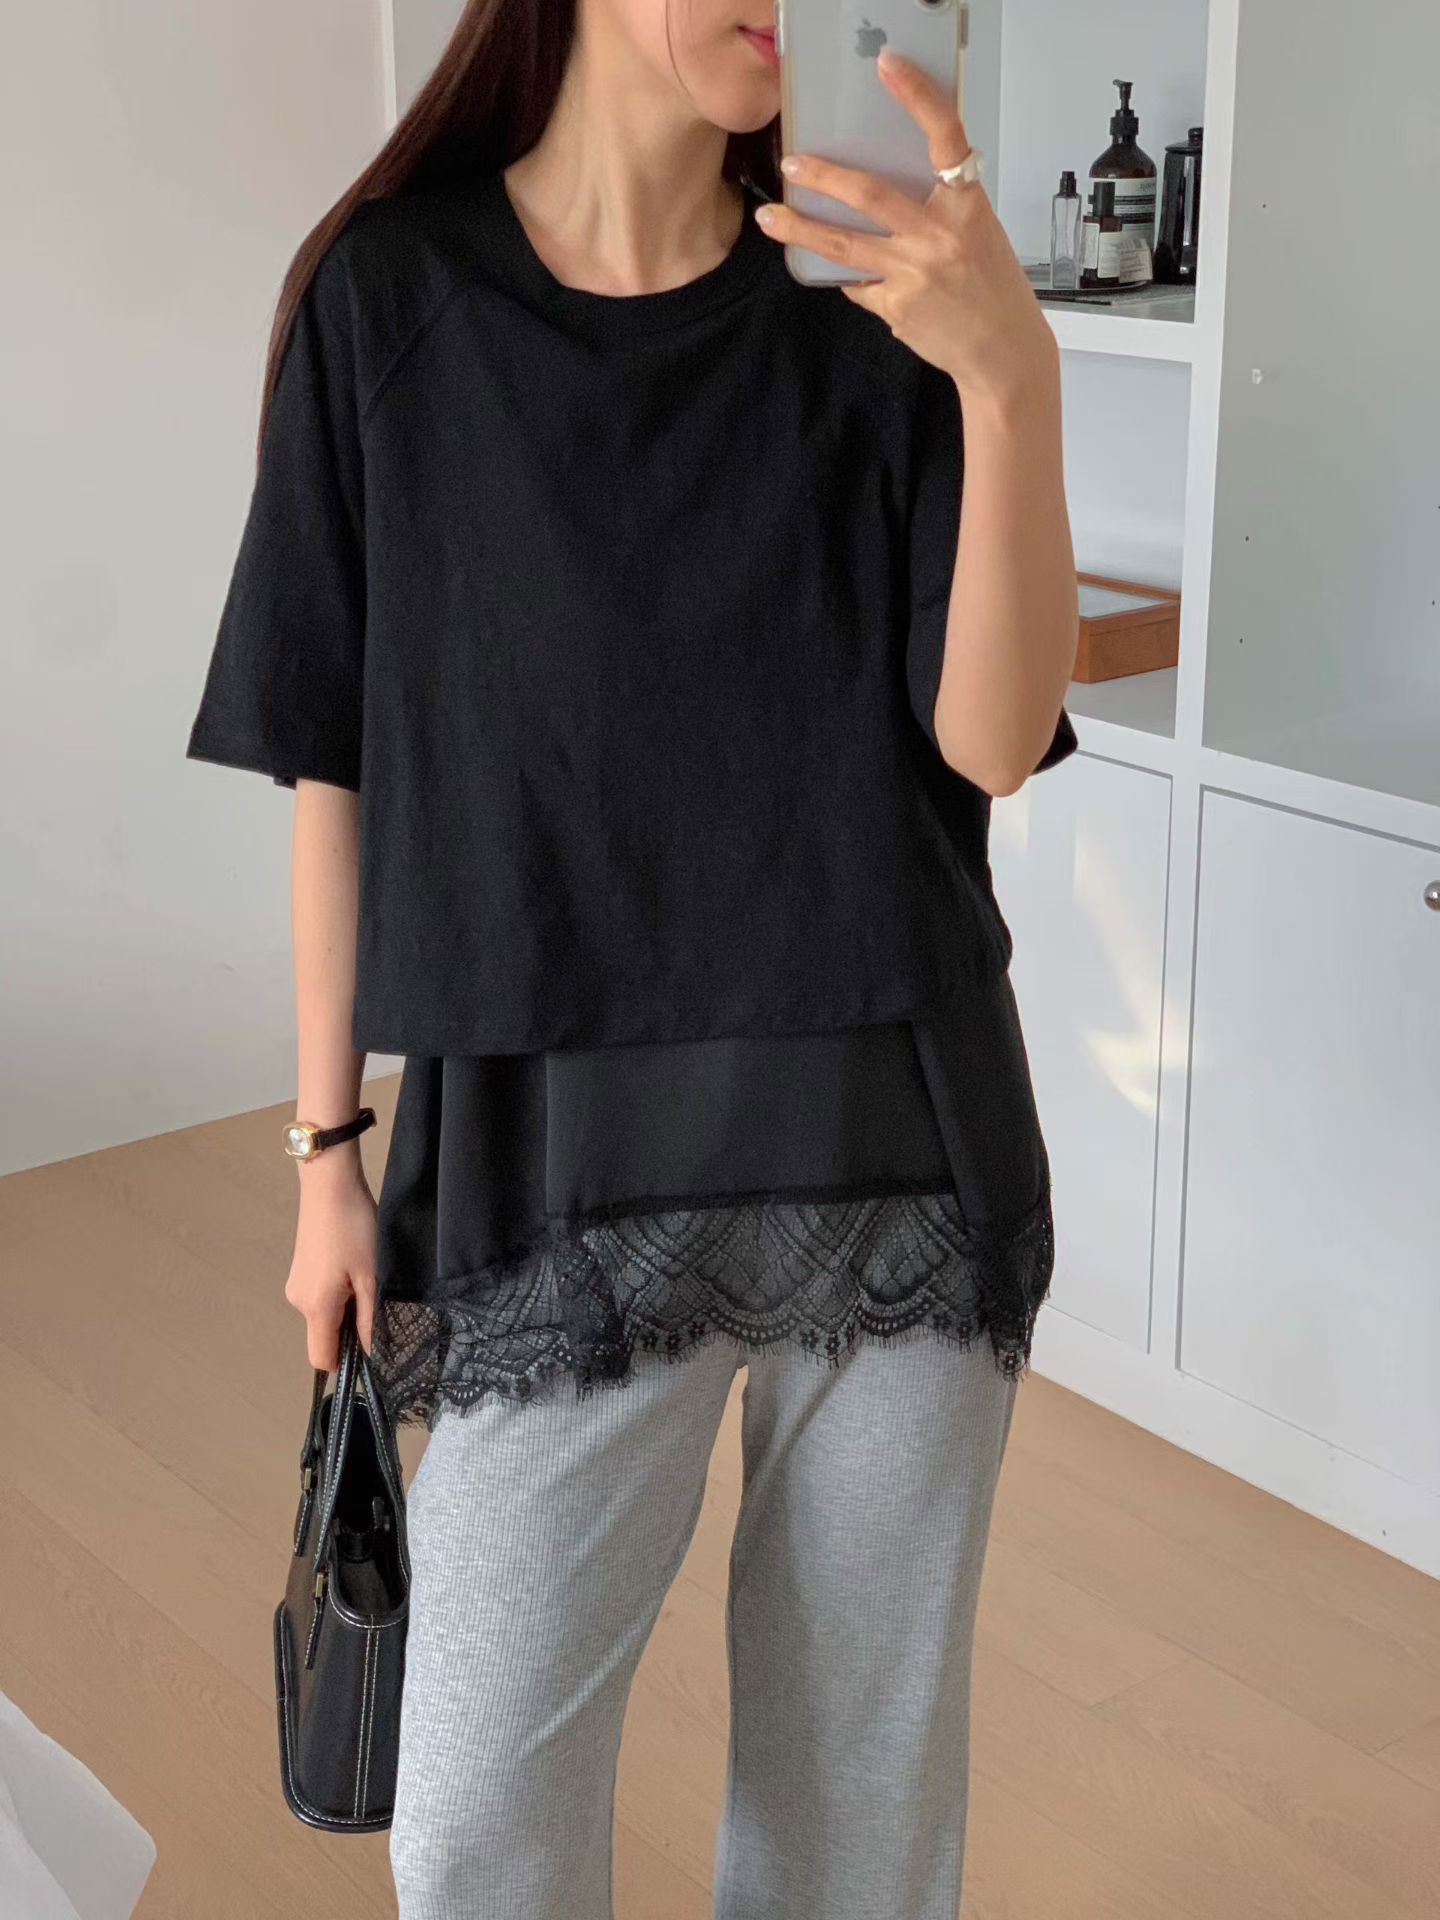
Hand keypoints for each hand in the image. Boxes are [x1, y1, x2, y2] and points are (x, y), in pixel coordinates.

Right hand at [284, 1152, 377, 1369]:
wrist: (330, 1185)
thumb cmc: (354, 1228)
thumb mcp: (371, 1276)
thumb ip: (370, 1319)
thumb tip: (370, 1352)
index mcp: (316, 1307)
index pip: (321, 1359)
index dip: (345, 1362)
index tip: (368, 1346)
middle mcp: (299, 1301)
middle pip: (323, 1336)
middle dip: (350, 1329)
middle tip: (373, 1298)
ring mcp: (296, 1285)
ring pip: (323, 1315)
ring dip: (345, 1307)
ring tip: (364, 1275)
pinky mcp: (300, 1270)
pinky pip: (319, 1297)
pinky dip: (337, 1292)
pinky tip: (352, 1266)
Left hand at [755, 48, 1056, 408]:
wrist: (1004, 354)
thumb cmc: (995, 290)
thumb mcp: (980, 233)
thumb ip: (939, 210)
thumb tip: (884, 201)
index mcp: (967, 207)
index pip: (945, 138)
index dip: (918, 97)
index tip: (889, 67)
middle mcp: (938, 237)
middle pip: (870, 195)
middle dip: (824, 177)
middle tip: (792, 165)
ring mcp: (913, 274)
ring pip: (844, 246)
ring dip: (800, 230)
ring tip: (769, 219)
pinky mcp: (896, 308)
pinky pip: (859, 285)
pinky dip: (853, 278)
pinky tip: (848, 277)